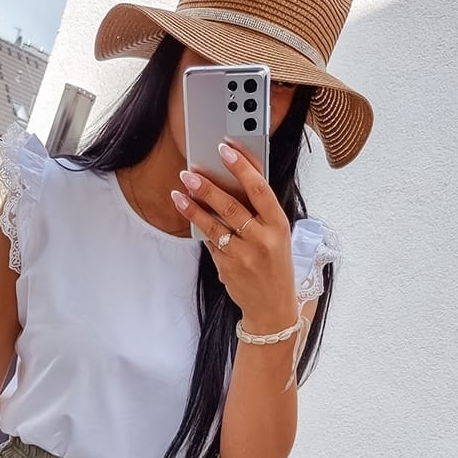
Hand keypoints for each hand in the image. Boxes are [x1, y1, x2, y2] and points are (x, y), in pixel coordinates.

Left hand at [171, 142, 297, 331]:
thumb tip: (232, 182)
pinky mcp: (227, 269)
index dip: (241, 167)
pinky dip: (201, 231)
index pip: (259, 189)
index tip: (225, 150)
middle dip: (207, 187)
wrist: (273, 307)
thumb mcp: (278, 235)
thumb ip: (259, 212)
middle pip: (231, 207)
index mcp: (279, 225)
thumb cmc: (276, 265)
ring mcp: (244, 256)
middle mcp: (263, 240)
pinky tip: (191, 217)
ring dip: (193, 209)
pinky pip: (210, 245)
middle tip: (189, 173)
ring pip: (214, 227)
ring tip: (178, 194)